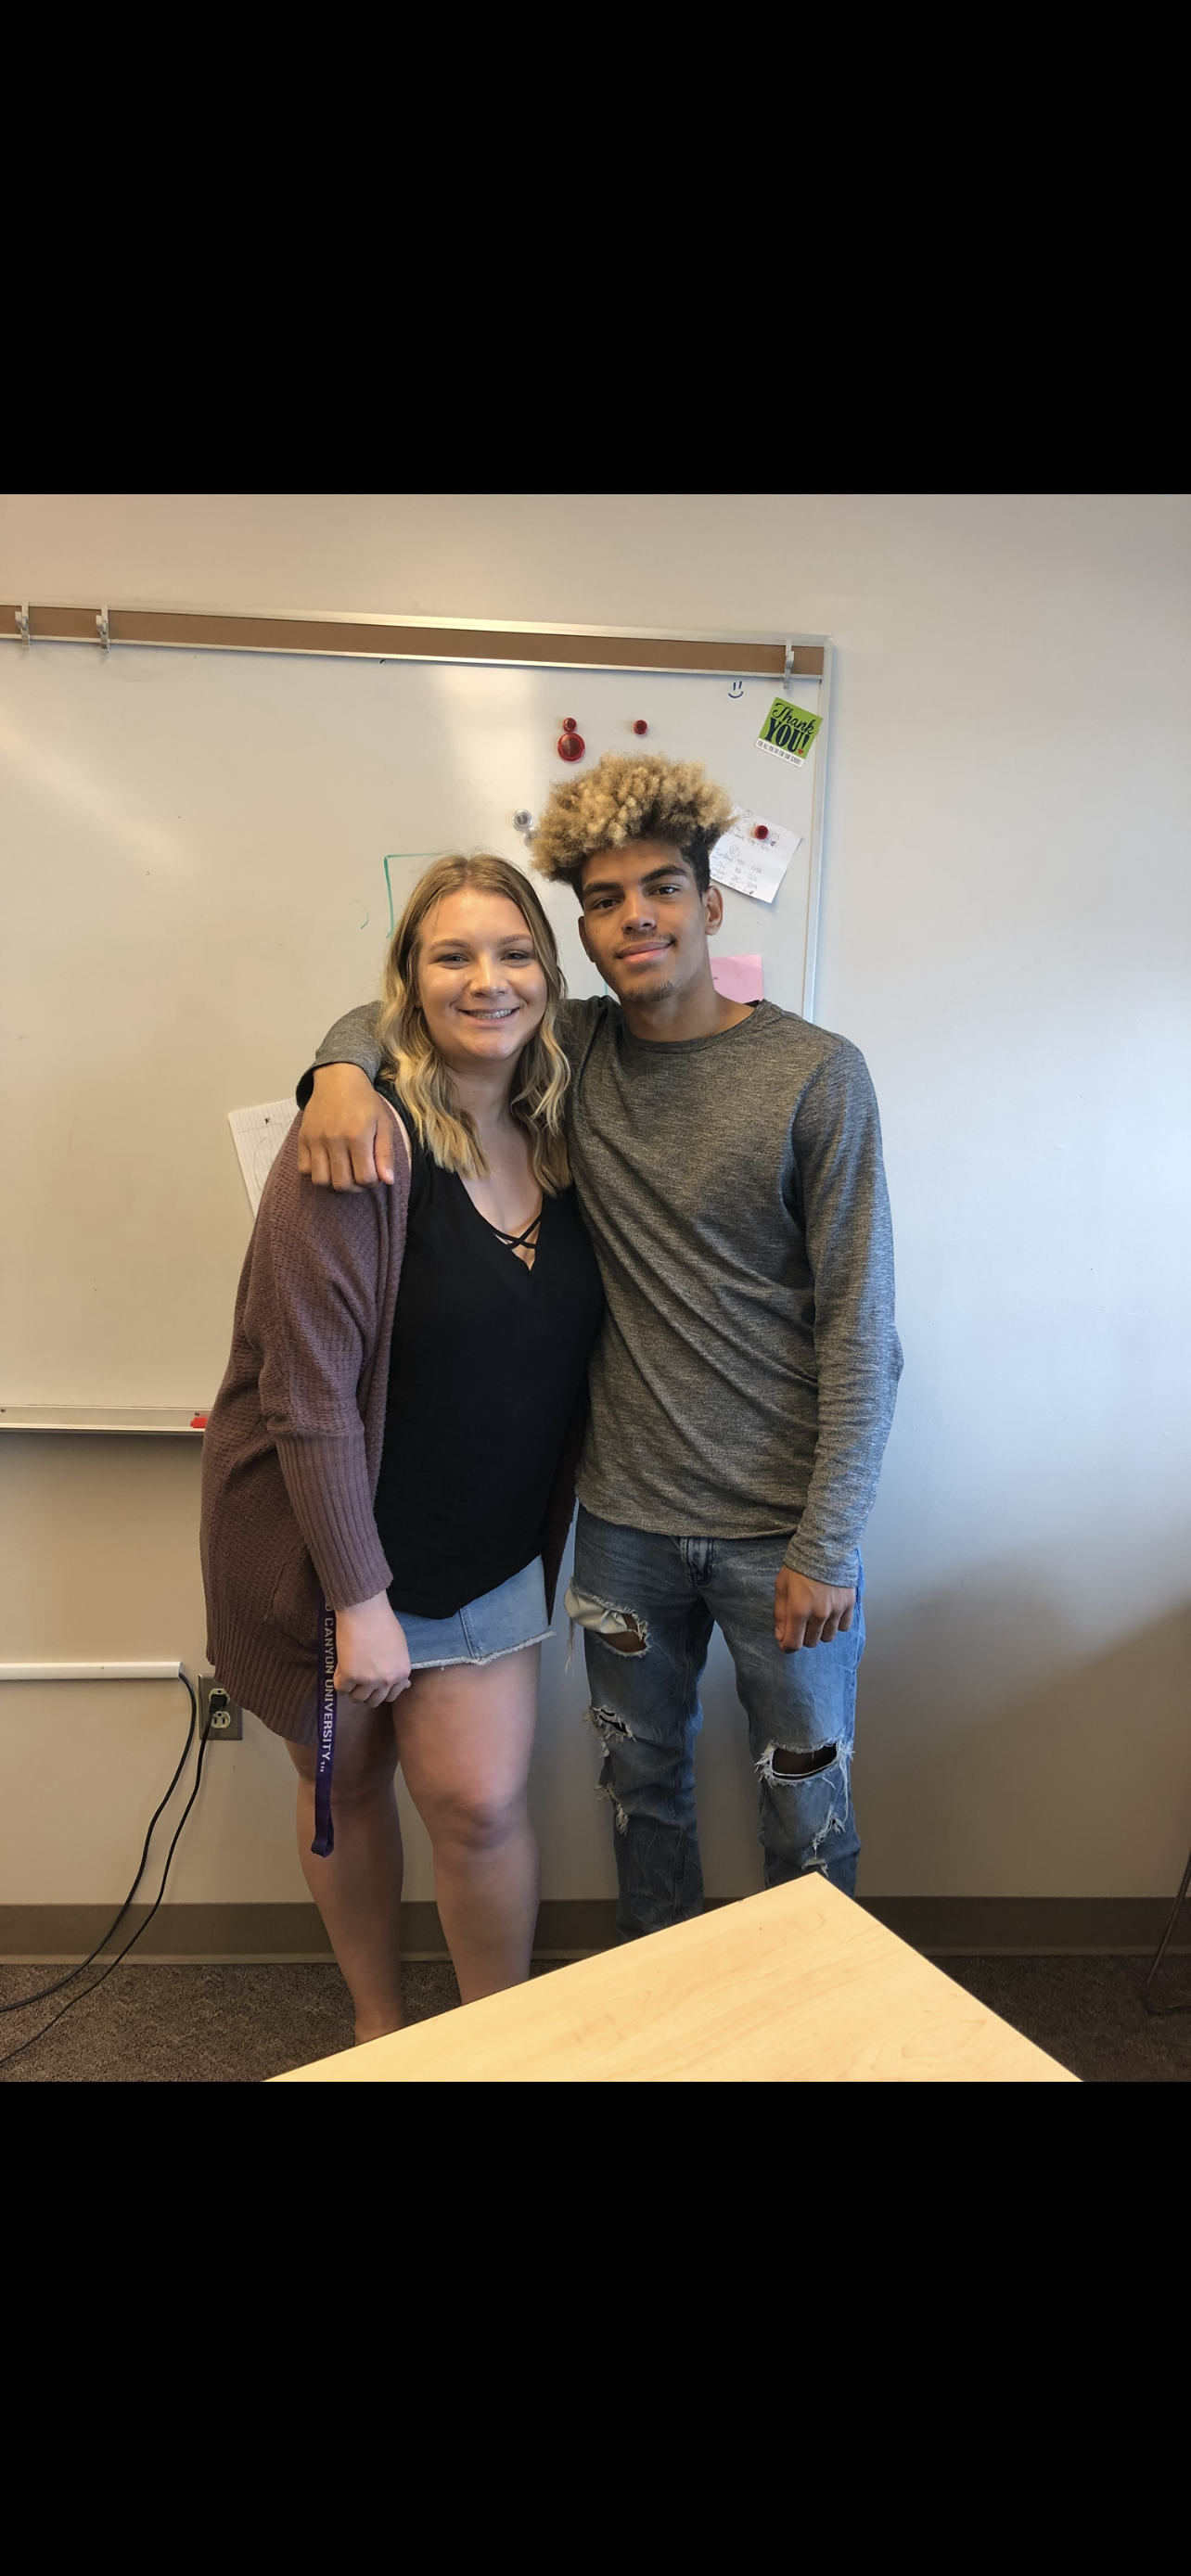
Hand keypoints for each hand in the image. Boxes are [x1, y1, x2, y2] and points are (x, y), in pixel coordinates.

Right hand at [298, 1064, 395, 1189]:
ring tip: (343, 1172)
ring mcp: (315, 1139)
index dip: (372, 1183)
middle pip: (341, 1184)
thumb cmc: (364, 1102)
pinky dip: (316, 1172)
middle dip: (354, 1187)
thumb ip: (386, 1154)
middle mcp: (334, 1139)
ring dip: (334, 1182)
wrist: (338, 1079)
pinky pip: (304, 1169)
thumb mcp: (383, 1124)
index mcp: (357, 1136)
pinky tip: (327, 1163)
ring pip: (320, 1181)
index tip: (375, 1175)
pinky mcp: (303, 1138)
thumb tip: (388, 1181)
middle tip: (359, 1176)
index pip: (364, 1178)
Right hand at [333, 1592, 412, 1705]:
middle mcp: (387, 1680)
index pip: (391, 1696)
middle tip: (359, 1680)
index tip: (373, 1684)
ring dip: (352, 1689)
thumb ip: (399, 1668)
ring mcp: (368, 1680)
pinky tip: (340, 1670)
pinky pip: (341, 1689)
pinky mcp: (350, 1675)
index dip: (380, 1691)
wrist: (365, 1609)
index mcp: (402, 1673)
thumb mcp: (400, 1648)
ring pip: (357, 1698)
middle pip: (373, 1701)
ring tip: (349, 1674)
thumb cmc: (383, 1622)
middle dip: (365, 1692)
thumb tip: (404, 1684)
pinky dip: (339, 1681)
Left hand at [773, 1569, 855, 1652]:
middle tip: (800, 1623)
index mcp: (799, 1611)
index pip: (793, 1644)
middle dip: (802, 1637)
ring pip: (828, 1637)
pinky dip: (836, 1624)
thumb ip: (780, 1614)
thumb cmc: (800, 1565)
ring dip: (820, 1632)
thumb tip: (780, 1636)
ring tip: (816, 1617)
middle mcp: (819, 1615)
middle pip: (811, 1643)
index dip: (787, 1646)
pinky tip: (830, 1613)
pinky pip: (843, 1627)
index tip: (785, 1641)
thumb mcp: (781, 1587)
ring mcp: (836, 1611)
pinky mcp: (849, 1605)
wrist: (825, 1548)